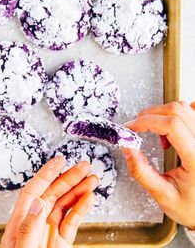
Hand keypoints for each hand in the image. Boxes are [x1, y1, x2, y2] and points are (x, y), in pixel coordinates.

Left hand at [1, 156, 98, 247]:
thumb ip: (28, 229)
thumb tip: (37, 203)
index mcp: (21, 223)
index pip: (34, 191)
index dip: (47, 173)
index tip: (59, 160)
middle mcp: (36, 223)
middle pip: (53, 193)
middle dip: (69, 178)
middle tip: (84, 167)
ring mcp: (50, 231)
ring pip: (66, 204)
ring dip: (80, 189)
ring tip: (92, 179)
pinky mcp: (62, 240)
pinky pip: (73, 219)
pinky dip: (83, 207)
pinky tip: (89, 198)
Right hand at [123, 101, 194, 228]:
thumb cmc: (191, 207)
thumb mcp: (163, 195)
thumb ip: (141, 171)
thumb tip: (127, 148)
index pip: (171, 125)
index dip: (147, 121)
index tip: (131, 127)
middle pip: (177, 110)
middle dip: (151, 114)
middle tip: (138, 126)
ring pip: (185, 108)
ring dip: (163, 114)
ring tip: (158, 134)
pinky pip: (194, 111)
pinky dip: (178, 114)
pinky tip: (173, 128)